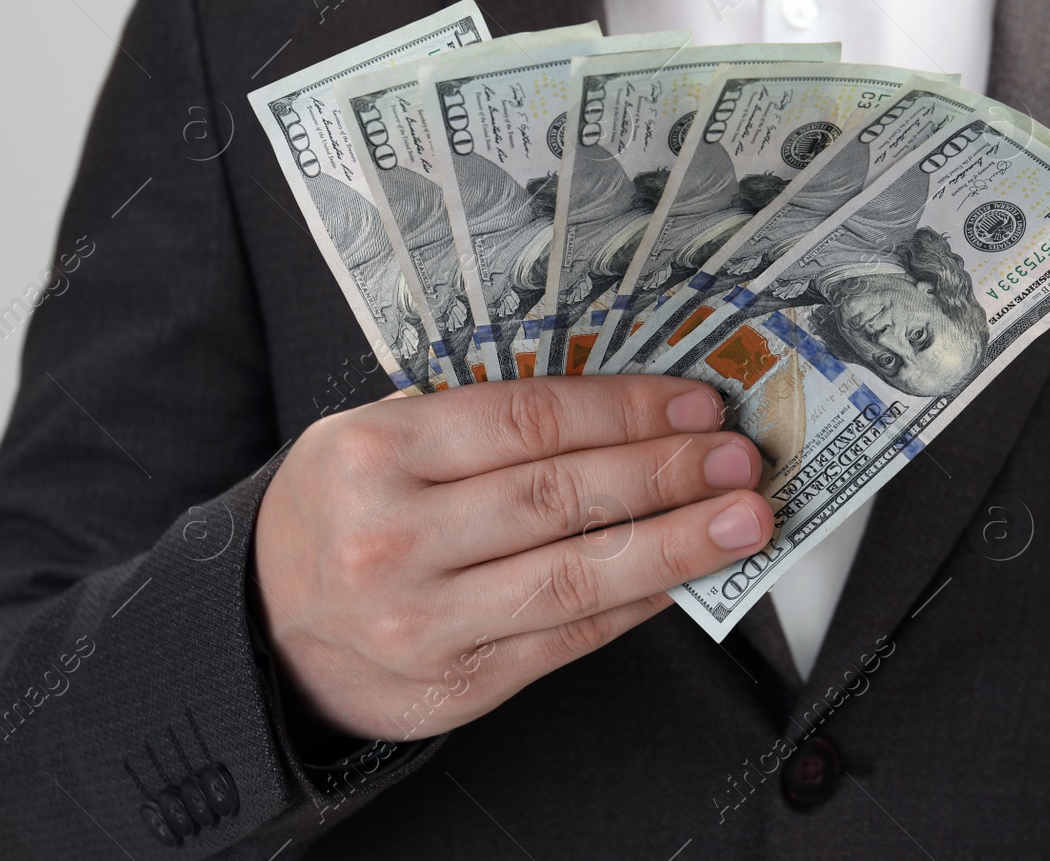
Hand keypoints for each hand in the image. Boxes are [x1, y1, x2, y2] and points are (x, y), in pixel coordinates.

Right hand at [253, 375, 770, 741]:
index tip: (698, 407)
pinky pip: (568, 638)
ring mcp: (424, 621)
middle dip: (666, 473)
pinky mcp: (456, 683)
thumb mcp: (380, 439)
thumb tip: (625, 411)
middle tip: (741, 459)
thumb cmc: (344, 513)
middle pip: (560, 496)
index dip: (626, 410)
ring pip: (576, 576)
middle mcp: (395, 538)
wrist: (264, 628)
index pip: (528, 419)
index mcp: (376, 452)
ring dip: (675, 544)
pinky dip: (637, 604)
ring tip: (743, 520)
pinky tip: (684, 575)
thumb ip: (482, 422)